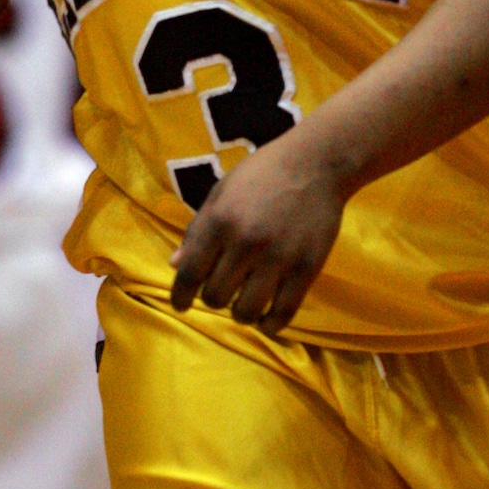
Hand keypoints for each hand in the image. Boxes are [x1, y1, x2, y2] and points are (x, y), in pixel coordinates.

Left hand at [169, 130, 346, 333]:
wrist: (315, 164)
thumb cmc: (261, 174)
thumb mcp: (220, 193)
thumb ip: (197, 231)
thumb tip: (174, 265)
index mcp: (219, 221)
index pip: (189, 274)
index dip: (179, 296)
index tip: (180, 304)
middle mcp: (245, 243)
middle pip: (215, 297)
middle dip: (212, 298)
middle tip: (221, 289)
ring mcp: (278, 258)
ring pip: (246, 312)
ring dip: (239, 312)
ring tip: (243, 303)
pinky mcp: (306, 270)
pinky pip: (283, 313)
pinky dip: (270, 324)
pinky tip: (265, 320)